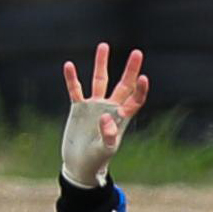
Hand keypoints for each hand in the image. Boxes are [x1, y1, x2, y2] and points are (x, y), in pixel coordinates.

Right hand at [59, 42, 148, 186]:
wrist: (80, 165)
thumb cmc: (96, 160)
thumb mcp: (105, 150)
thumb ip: (108, 135)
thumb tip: (106, 116)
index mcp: (121, 119)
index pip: (135, 100)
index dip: (140, 90)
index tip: (143, 77)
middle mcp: (110, 108)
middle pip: (123, 85)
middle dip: (130, 70)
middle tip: (138, 52)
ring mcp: (94, 107)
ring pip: (100, 81)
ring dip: (102, 64)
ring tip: (104, 46)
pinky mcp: (79, 108)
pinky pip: (76, 90)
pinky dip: (72, 79)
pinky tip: (69, 65)